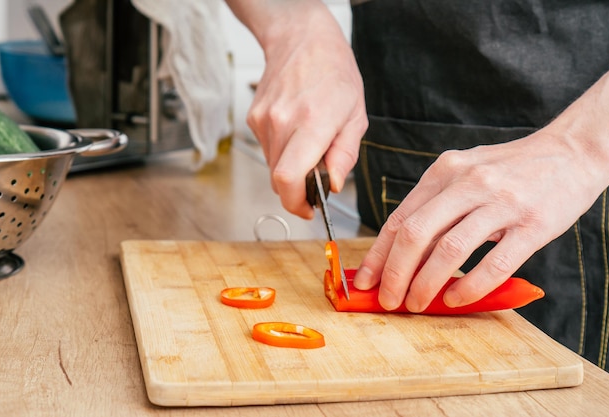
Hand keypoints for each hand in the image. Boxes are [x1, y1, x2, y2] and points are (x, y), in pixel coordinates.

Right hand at [233, 1, 367, 217]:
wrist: (301, 39)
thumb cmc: (334, 73)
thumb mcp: (355, 115)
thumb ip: (344, 155)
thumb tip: (333, 185)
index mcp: (313, 122)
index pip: (288, 179)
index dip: (296, 203)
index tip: (309, 209)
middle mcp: (282, 122)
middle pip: (280, 179)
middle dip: (299, 188)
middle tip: (317, 177)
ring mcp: (263, 120)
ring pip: (273, 166)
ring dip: (291, 168)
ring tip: (309, 143)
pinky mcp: (253, 119)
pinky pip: (267, 150)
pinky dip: (283, 152)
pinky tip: (296, 130)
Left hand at [353, 129, 608, 311]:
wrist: (572, 152)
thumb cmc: (510, 169)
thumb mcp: (465, 173)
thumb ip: (436, 205)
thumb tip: (402, 252)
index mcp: (445, 171)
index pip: (400, 218)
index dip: (378, 255)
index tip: (365, 281)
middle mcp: (468, 183)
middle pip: (416, 234)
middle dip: (395, 274)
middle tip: (388, 300)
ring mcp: (501, 203)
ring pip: (449, 250)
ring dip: (426, 284)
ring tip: (416, 304)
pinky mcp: (533, 224)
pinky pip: (494, 263)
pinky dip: (469, 286)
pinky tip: (456, 299)